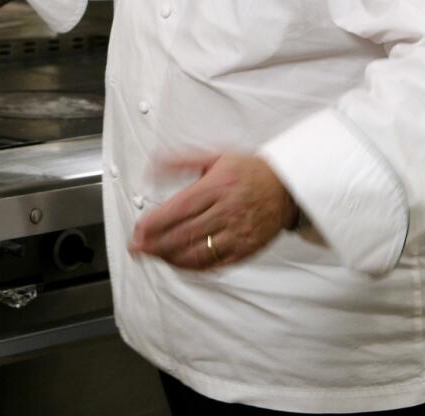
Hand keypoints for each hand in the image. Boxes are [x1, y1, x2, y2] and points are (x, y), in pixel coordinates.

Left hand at [129, 153, 297, 269]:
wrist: (287, 187)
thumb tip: (152, 167)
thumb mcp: (215, 156)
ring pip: (197, 253)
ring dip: (170, 258)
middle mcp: (228, 211)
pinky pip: (214, 265)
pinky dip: (192, 267)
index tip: (138, 229)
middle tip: (137, 247)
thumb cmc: (249, 170)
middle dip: (155, 244)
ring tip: (153, 255)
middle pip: (184, 234)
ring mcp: (238, 233)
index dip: (155, 222)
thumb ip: (181, 162)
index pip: (180, 209)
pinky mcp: (245, 250)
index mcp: (219, 186)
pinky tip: (178, 263)